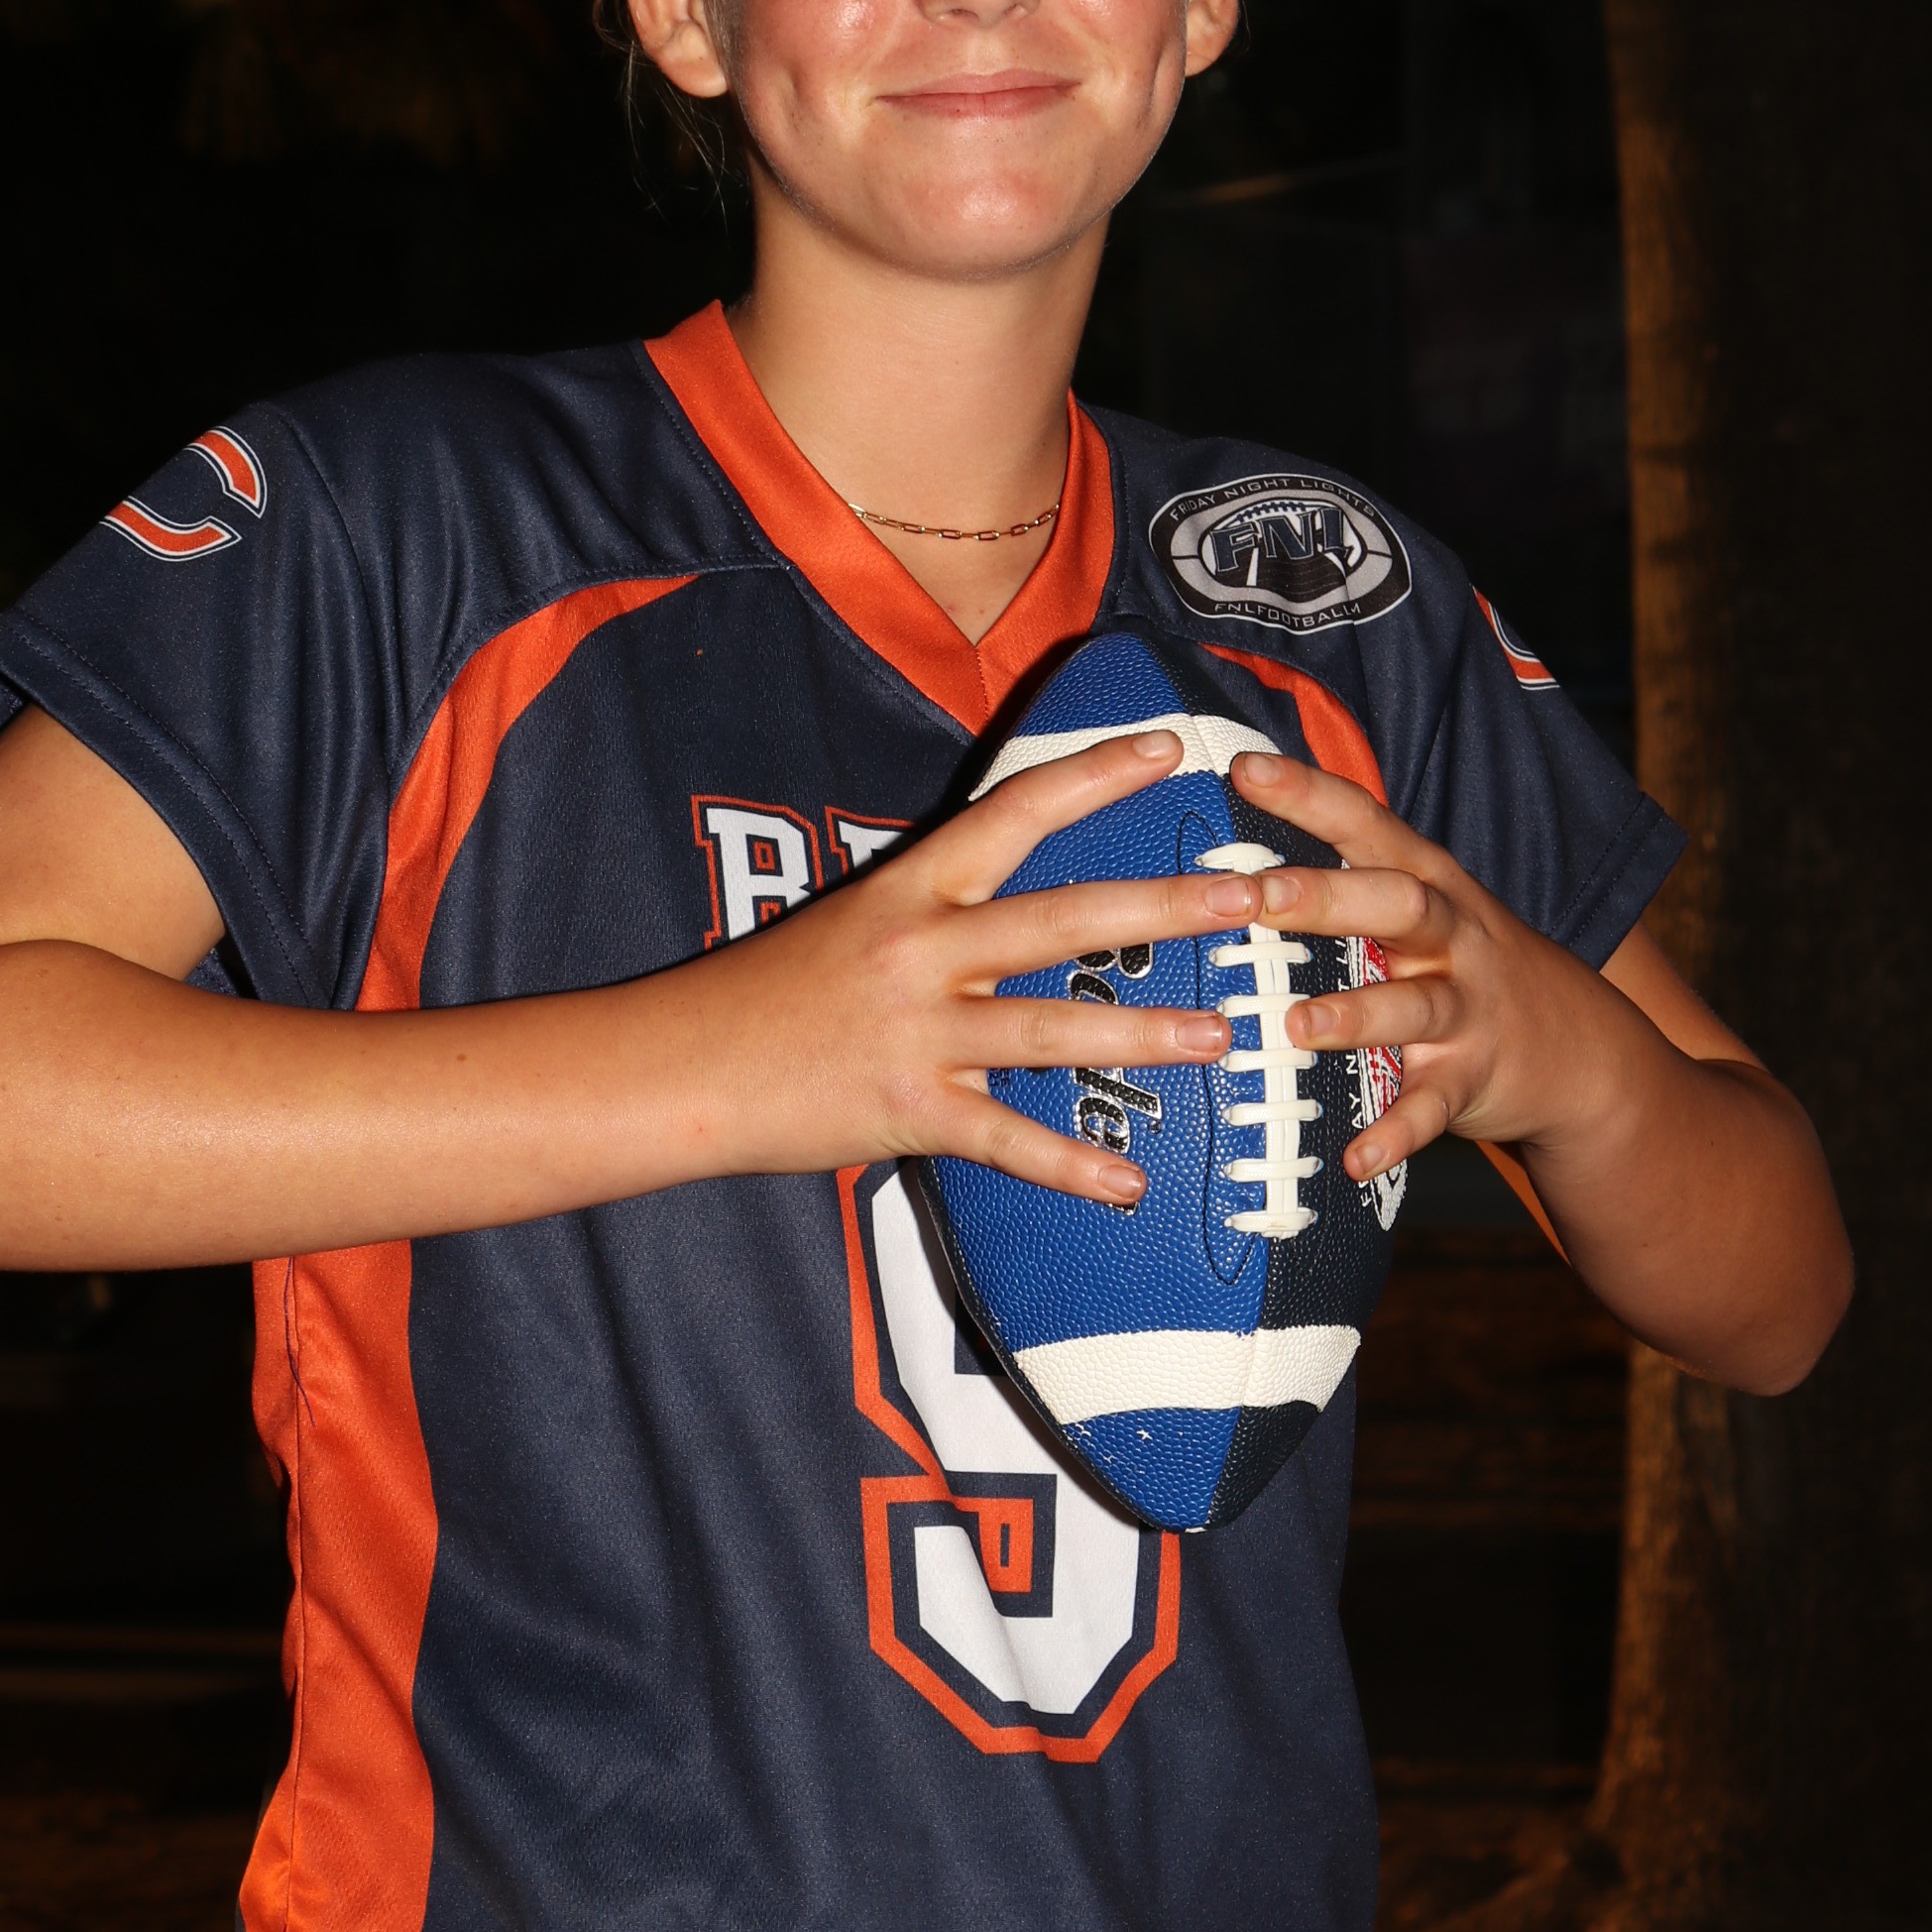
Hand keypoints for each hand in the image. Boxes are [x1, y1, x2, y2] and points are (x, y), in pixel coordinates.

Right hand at [690, 729, 1242, 1204]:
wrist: (681, 1064)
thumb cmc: (771, 992)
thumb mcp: (857, 921)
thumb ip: (943, 908)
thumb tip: (1030, 902)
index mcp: (913, 887)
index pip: (1016, 810)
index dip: (1096, 773)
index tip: (1171, 746)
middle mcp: (923, 947)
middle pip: (1065, 917)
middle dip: (1167, 906)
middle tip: (1250, 898)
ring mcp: (917, 1031)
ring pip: (1051, 1028)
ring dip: (1145, 1033)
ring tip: (1223, 1035)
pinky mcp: (906, 1108)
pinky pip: (1005, 1141)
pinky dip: (1070, 1166)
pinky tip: (1132, 1186)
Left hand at [1222, 751, 1623, 1185]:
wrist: (1582, 1052)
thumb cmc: (1467, 968)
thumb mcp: (1427, 911)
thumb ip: (1353, 878)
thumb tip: (1245, 837)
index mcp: (1429, 886)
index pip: (1369, 825)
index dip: (1310, 795)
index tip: (1245, 768)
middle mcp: (1452, 938)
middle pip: (1396, 904)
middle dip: (1326, 897)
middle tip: (1254, 896)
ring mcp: (1467, 1011)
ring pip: (1413, 1007)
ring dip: (1355, 1015)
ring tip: (1294, 1027)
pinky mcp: (1473, 1078)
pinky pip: (1432, 1107)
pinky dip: (1396, 1133)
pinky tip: (1355, 1158)